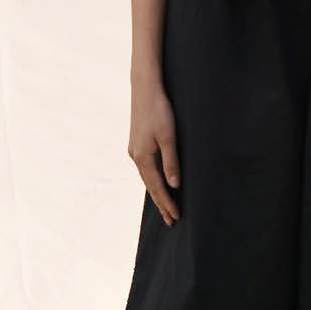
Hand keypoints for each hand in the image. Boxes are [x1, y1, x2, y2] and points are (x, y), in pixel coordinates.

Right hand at [130, 77, 181, 224]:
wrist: (144, 89)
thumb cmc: (159, 111)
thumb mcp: (169, 136)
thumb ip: (171, 161)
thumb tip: (174, 185)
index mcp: (143, 157)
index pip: (157, 187)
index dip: (166, 203)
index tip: (176, 217)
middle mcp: (135, 156)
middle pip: (150, 186)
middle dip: (161, 203)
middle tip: (171, 220)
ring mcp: (134, 149)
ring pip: (146, 177)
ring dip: (156, 192)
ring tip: (165, 206)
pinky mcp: (136, 143)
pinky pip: (145, 168)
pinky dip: (152, 179)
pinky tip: (157, 182)